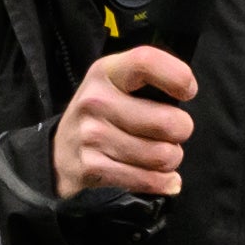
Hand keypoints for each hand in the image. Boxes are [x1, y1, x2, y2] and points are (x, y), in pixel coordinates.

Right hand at [48, 43, 196, 202]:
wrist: (58, 155)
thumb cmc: (102, 116)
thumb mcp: (115, 84)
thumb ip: (148, 80)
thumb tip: (186, 92)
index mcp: (106, 72)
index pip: (146, 62)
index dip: (177, 77)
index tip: (187, 91)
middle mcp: (95, 101)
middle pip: (168, 122)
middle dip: (181, 132)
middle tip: (171, 134)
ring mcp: (91, 136)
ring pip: (162, 155)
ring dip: (171, 159)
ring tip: (160, 155)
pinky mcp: (92, 168)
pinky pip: (147, 179)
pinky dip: (162, 182)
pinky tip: (161, 178)